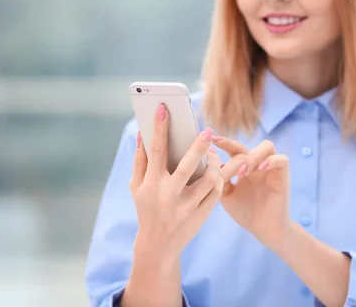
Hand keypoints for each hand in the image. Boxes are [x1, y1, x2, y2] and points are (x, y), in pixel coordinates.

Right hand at [130, 104, 222, 264]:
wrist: (158, 246)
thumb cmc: (146, 209)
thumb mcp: (137, 187)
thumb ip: (140, 160)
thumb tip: (142, 133)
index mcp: (151, 184)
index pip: (156, 151)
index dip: (159, 128)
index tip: (164, 109)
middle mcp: (168, 195)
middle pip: (188, 165)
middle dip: (199, 146)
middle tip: (208, 131)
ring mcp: (187, 207)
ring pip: (210, 179)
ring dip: (214, 163)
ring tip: (212, 156)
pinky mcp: (201, 215)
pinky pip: (217, 192)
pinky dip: (219, 180)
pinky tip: (216, 173)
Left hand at [213, 137, 290, 248]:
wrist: (263, 229)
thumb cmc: (245, 212)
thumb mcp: (226, 195)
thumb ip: (220, 178)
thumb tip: (210, 162)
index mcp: (244, 167)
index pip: (234, 149)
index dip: (224, 143)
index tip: (212, 141)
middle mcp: (257, 164)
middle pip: (248, 144)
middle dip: (234, 148)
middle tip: (227, 164)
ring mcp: (271, 168)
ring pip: (267, 146)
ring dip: (252, 156)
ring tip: (242, 171)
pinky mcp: (283, 175)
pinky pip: (282, 159)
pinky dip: (271, 160)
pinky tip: (260, 169)